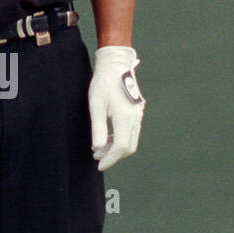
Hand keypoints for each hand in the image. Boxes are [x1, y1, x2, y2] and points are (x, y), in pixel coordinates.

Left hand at [88, 45, 144, 170]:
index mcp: (125, 116)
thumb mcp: (96, 106)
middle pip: (129, 147)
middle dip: (114, 156)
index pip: (121, 146)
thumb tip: (99, 149)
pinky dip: (120, 139)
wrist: (115, 66)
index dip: (110, 159)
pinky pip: (131, 132)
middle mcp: (135, 117)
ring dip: (116, 148)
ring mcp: (138, 115)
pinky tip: (107, 139)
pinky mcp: (136, 113)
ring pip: (131, 140)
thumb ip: (98, 129)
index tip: (99, 165)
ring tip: (99, 149)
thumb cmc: (103, 84)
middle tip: (97, 158)